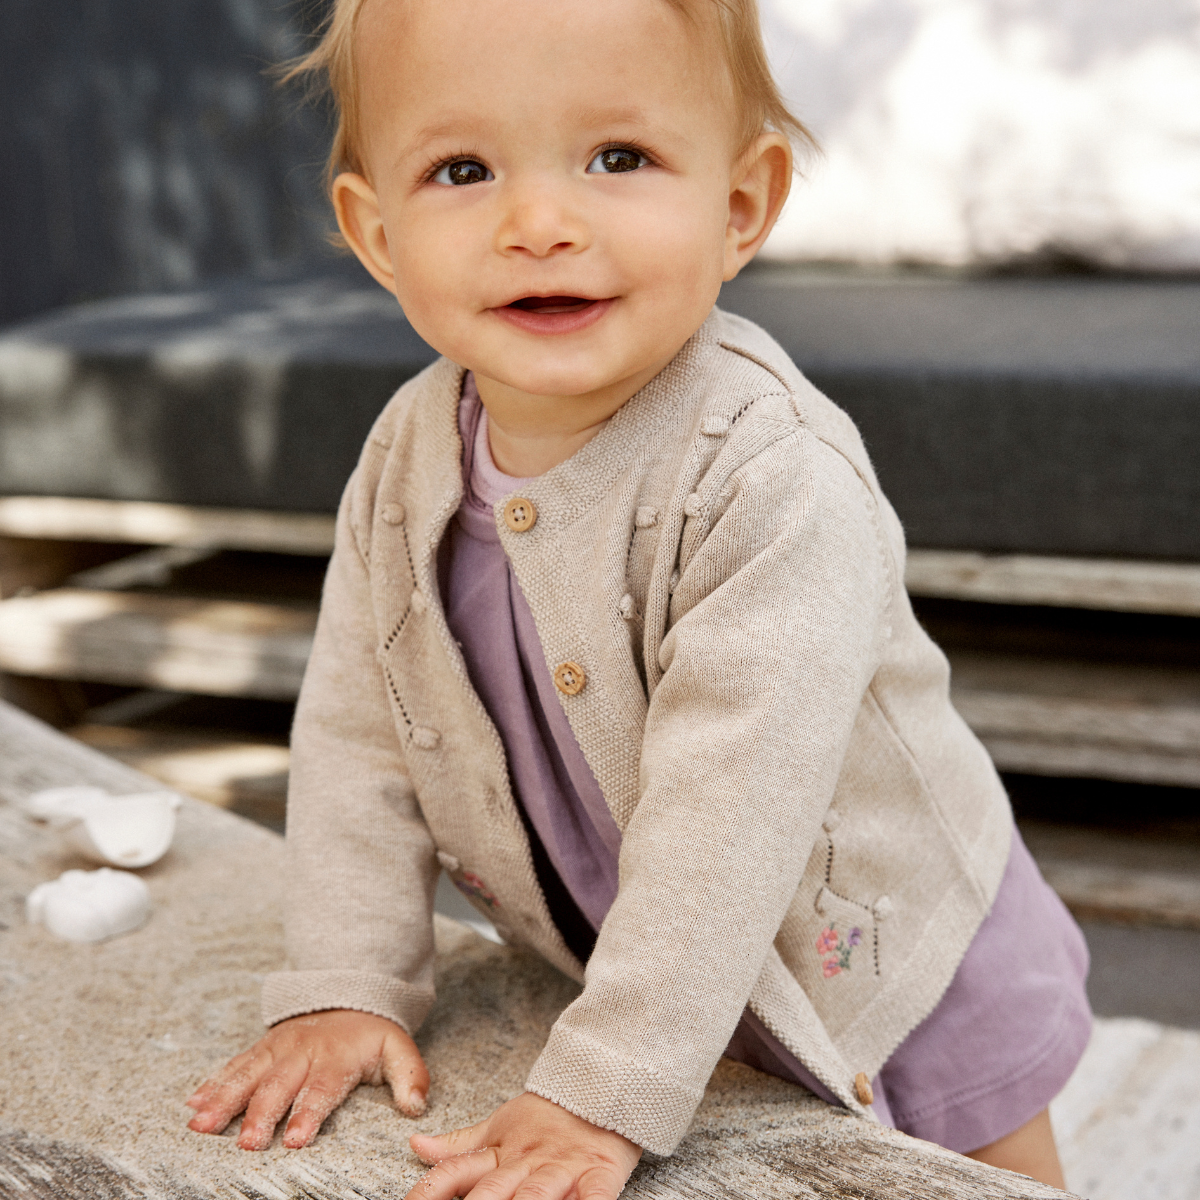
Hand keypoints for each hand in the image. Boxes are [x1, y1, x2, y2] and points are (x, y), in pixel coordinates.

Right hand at [186, 1009, 428, 1149]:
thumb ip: (410, 1077)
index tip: (295, 1141)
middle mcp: (302, 1052)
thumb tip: (416, 1108)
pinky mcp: (261, 1047)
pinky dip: (213, 1082)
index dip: (308, 1114)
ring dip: (224, 1099)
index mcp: (336, 1056)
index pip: (322, 1088)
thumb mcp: (400, 1047)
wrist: (349, 993)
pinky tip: (193, 1102)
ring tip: (201, 1124)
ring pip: (248, 1074)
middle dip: (260, 1115)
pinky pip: (235, 1064)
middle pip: (279, 1086)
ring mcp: (277, 1048)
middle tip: (246, 1144)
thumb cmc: (372, 1032)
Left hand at [407, 1092, 641, 1199]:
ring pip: (536, 1195)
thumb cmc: (547, 1117)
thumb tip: (415, 1144)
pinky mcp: (599, 1173)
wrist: (601, 1085)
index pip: (455, 1172)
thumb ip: (459, 1145)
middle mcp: (527, 1162)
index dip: (429, 1192)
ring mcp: (563, 1168)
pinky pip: (594, 1195)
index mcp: (501, 1152)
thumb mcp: (500, 1127)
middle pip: (493, 1191)